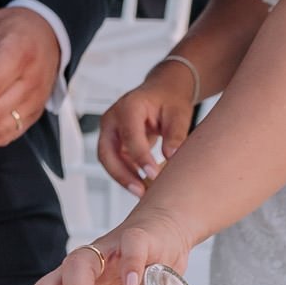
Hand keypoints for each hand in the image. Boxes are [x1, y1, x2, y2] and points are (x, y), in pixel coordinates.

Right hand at [97, 59, 197, 194]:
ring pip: (107, 159)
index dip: (140, 158)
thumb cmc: (169, 99)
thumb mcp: (178, 114)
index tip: (153, 174)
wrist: (163, 91)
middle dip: (121, 174)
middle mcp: (113, 118)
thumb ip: (175, 134)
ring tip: (143, 192)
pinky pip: (114, 161)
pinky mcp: (114, 141)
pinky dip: (127, 174)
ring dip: (123, 177)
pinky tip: (143, 184)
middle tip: (140, 191)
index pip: (129, 136)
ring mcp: (110, 130)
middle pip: (106, 151)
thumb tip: (171, 156)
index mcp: (129, 107)